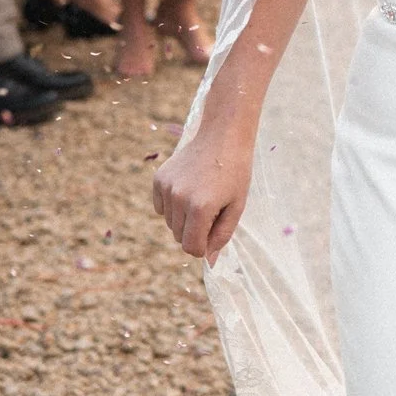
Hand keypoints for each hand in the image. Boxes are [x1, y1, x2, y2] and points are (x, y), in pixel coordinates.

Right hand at [153, 123, 253, 264]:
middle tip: (213, 209)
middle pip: (180, 237)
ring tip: (202, 195)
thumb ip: (222, 235)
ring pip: (170, 223)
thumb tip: (209, 261)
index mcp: (200, 208)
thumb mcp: (237, 205)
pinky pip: (161, 208)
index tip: (213, 234)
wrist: (223, 135)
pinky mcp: (159, 179)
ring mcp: (166, 188)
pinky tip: (189, 188)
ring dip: (184, 219)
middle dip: (195, 231)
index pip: (192, 247)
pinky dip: (173, 206)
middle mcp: (179, 199)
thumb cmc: (235, 171)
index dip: (203, 247)